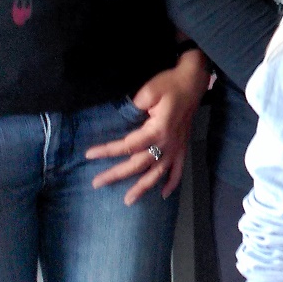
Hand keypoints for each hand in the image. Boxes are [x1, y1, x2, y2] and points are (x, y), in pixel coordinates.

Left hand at [86, 50, 207, 203]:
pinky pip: (178, 169)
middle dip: (117, 174)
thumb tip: (125, 117)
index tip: (89, 154)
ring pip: (158, 173)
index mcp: (158, 130)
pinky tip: (163, 194)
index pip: (128, 146)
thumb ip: (134, 106)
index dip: (107, 151)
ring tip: (128, 200)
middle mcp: (167, 144)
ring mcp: (176, 147)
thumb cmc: (170, 84)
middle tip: (96, 183)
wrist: (193, 80)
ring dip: (143, 187)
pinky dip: (172, 183)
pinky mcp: (182, 146)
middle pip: (139, 164)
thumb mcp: (149, 90)